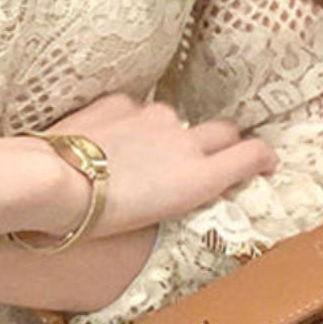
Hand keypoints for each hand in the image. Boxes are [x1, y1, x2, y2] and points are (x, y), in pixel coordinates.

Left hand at [39, 90, 278, 240]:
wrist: (57, 184)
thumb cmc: (102, 219)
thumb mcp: (155, 219)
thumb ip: (181, 191)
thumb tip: (183, 181)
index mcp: (200, 176)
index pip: (252, 154)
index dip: (263, 157)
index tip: (265, 162)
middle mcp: (185, 140)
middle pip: (224, 131)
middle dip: (224, 142)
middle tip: (210, 157)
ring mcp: (152, 117)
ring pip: (173, 120)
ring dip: (167, 134)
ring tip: (141, 155)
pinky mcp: (119, 104)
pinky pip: (134, 109)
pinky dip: (130, 122)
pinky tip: (109, 140)